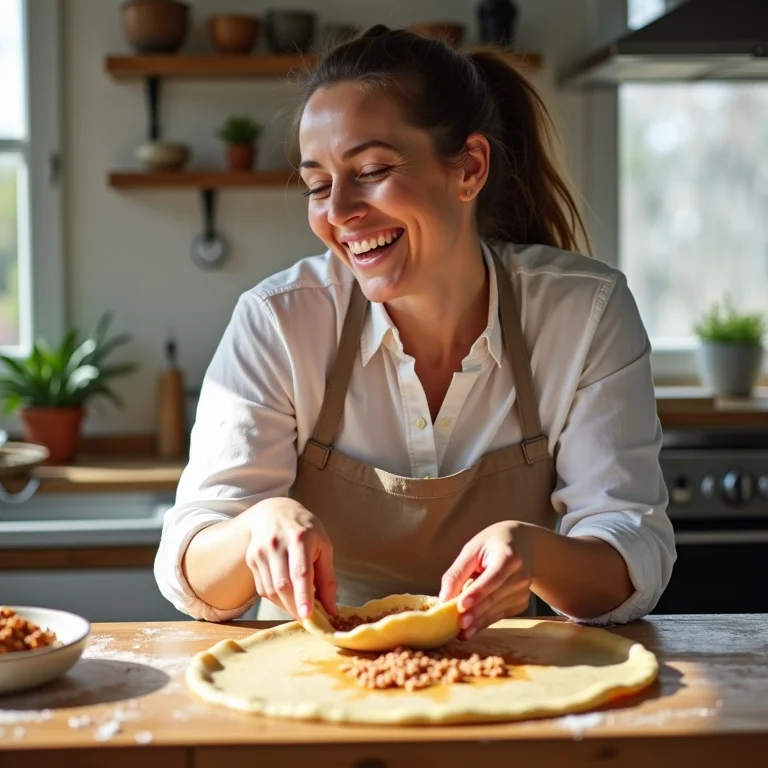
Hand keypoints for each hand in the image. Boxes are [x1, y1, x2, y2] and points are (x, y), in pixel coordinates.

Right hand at [244, 497, 336, 620]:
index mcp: (300, 537)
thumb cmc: (305, 529)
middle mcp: (277, 543)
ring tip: (299, 607)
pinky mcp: (251, 559)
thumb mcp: (323, 546)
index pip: (301, 571)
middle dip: (295, 607)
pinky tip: (286, 597)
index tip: (308, 615)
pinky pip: (262, 588)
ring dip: (286, 606)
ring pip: (271, 590)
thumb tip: (331, 609)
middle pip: (283, 585)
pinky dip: (275, 599)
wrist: (274, 511)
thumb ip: (328, 578)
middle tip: (308, 619)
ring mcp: (261, 551)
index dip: (304, 595)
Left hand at [439, 521, 533, 639]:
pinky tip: (472, 628)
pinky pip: (500, 615)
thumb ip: (457, 573)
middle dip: (475, 613)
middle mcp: (520, 575)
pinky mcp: (521, 603)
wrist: (521, 543)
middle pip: (494, 597)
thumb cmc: (491, 544)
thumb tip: (443, 598)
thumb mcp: (472, 550)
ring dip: (478, 622)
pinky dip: (485, 622)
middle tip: (458, 625)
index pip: (492, 578)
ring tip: (461, 631)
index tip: (462, 605)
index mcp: (508, 556)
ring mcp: (523, 591)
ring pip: (497, 611)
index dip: (477, 593)